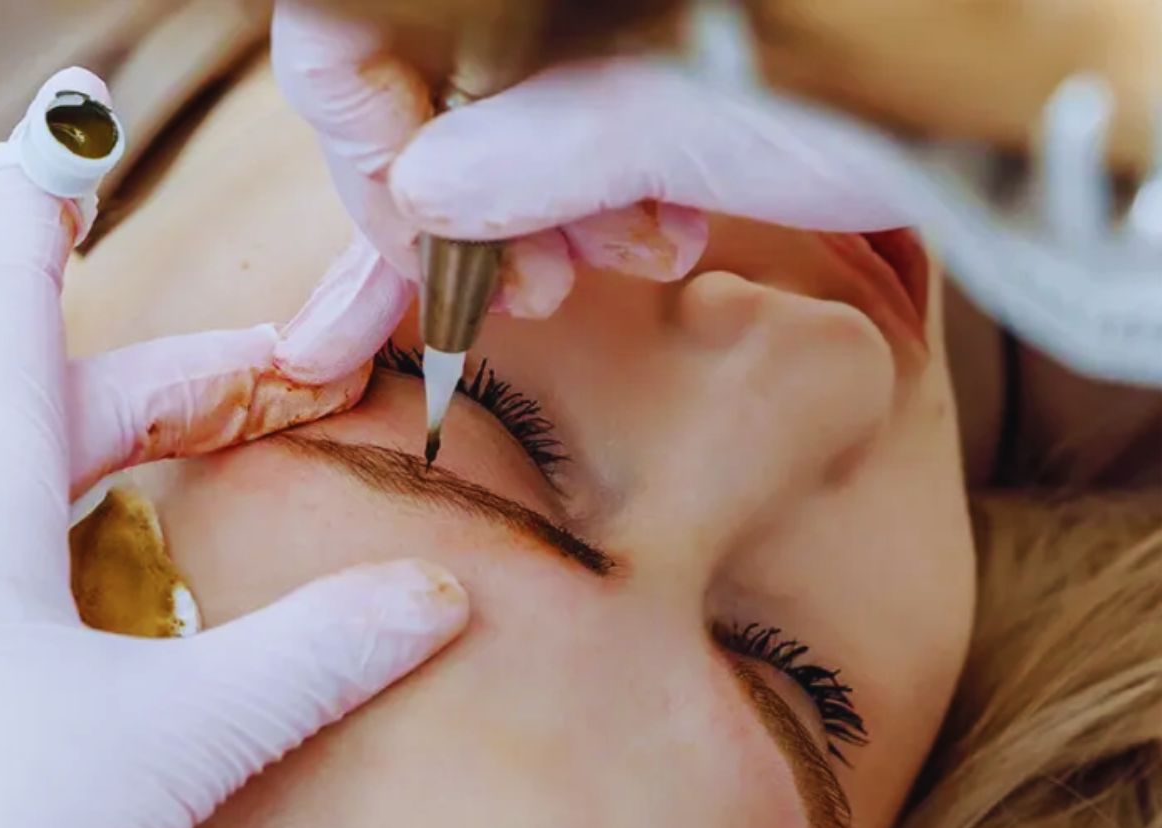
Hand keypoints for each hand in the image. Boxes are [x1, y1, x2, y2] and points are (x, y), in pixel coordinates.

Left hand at [0, 68, 470, 827]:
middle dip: (125, 388)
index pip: (1, 304)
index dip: (40, 220)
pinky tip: (13, 617)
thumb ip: (314, 655)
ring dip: (12, 454)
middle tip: (240, 400)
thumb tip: (436, 601)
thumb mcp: (184, 734)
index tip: (62, 159)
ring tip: (97, 482)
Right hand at [269, 0, 910, 382]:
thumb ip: (519, 154)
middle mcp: (540, 9)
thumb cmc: (849, 83)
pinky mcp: (628, 78)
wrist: (997, 108)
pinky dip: (583, 202)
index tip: (428, 247)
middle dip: (461, 207)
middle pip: (411, 95)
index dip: (363, 154)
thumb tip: (419, 198)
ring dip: (532, 217)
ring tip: (620, 261)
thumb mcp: (664, 121)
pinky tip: (654, 234)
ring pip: (486, 129)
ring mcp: (581, 38)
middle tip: (532, 291)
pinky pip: (555, 144)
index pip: (340, 44)